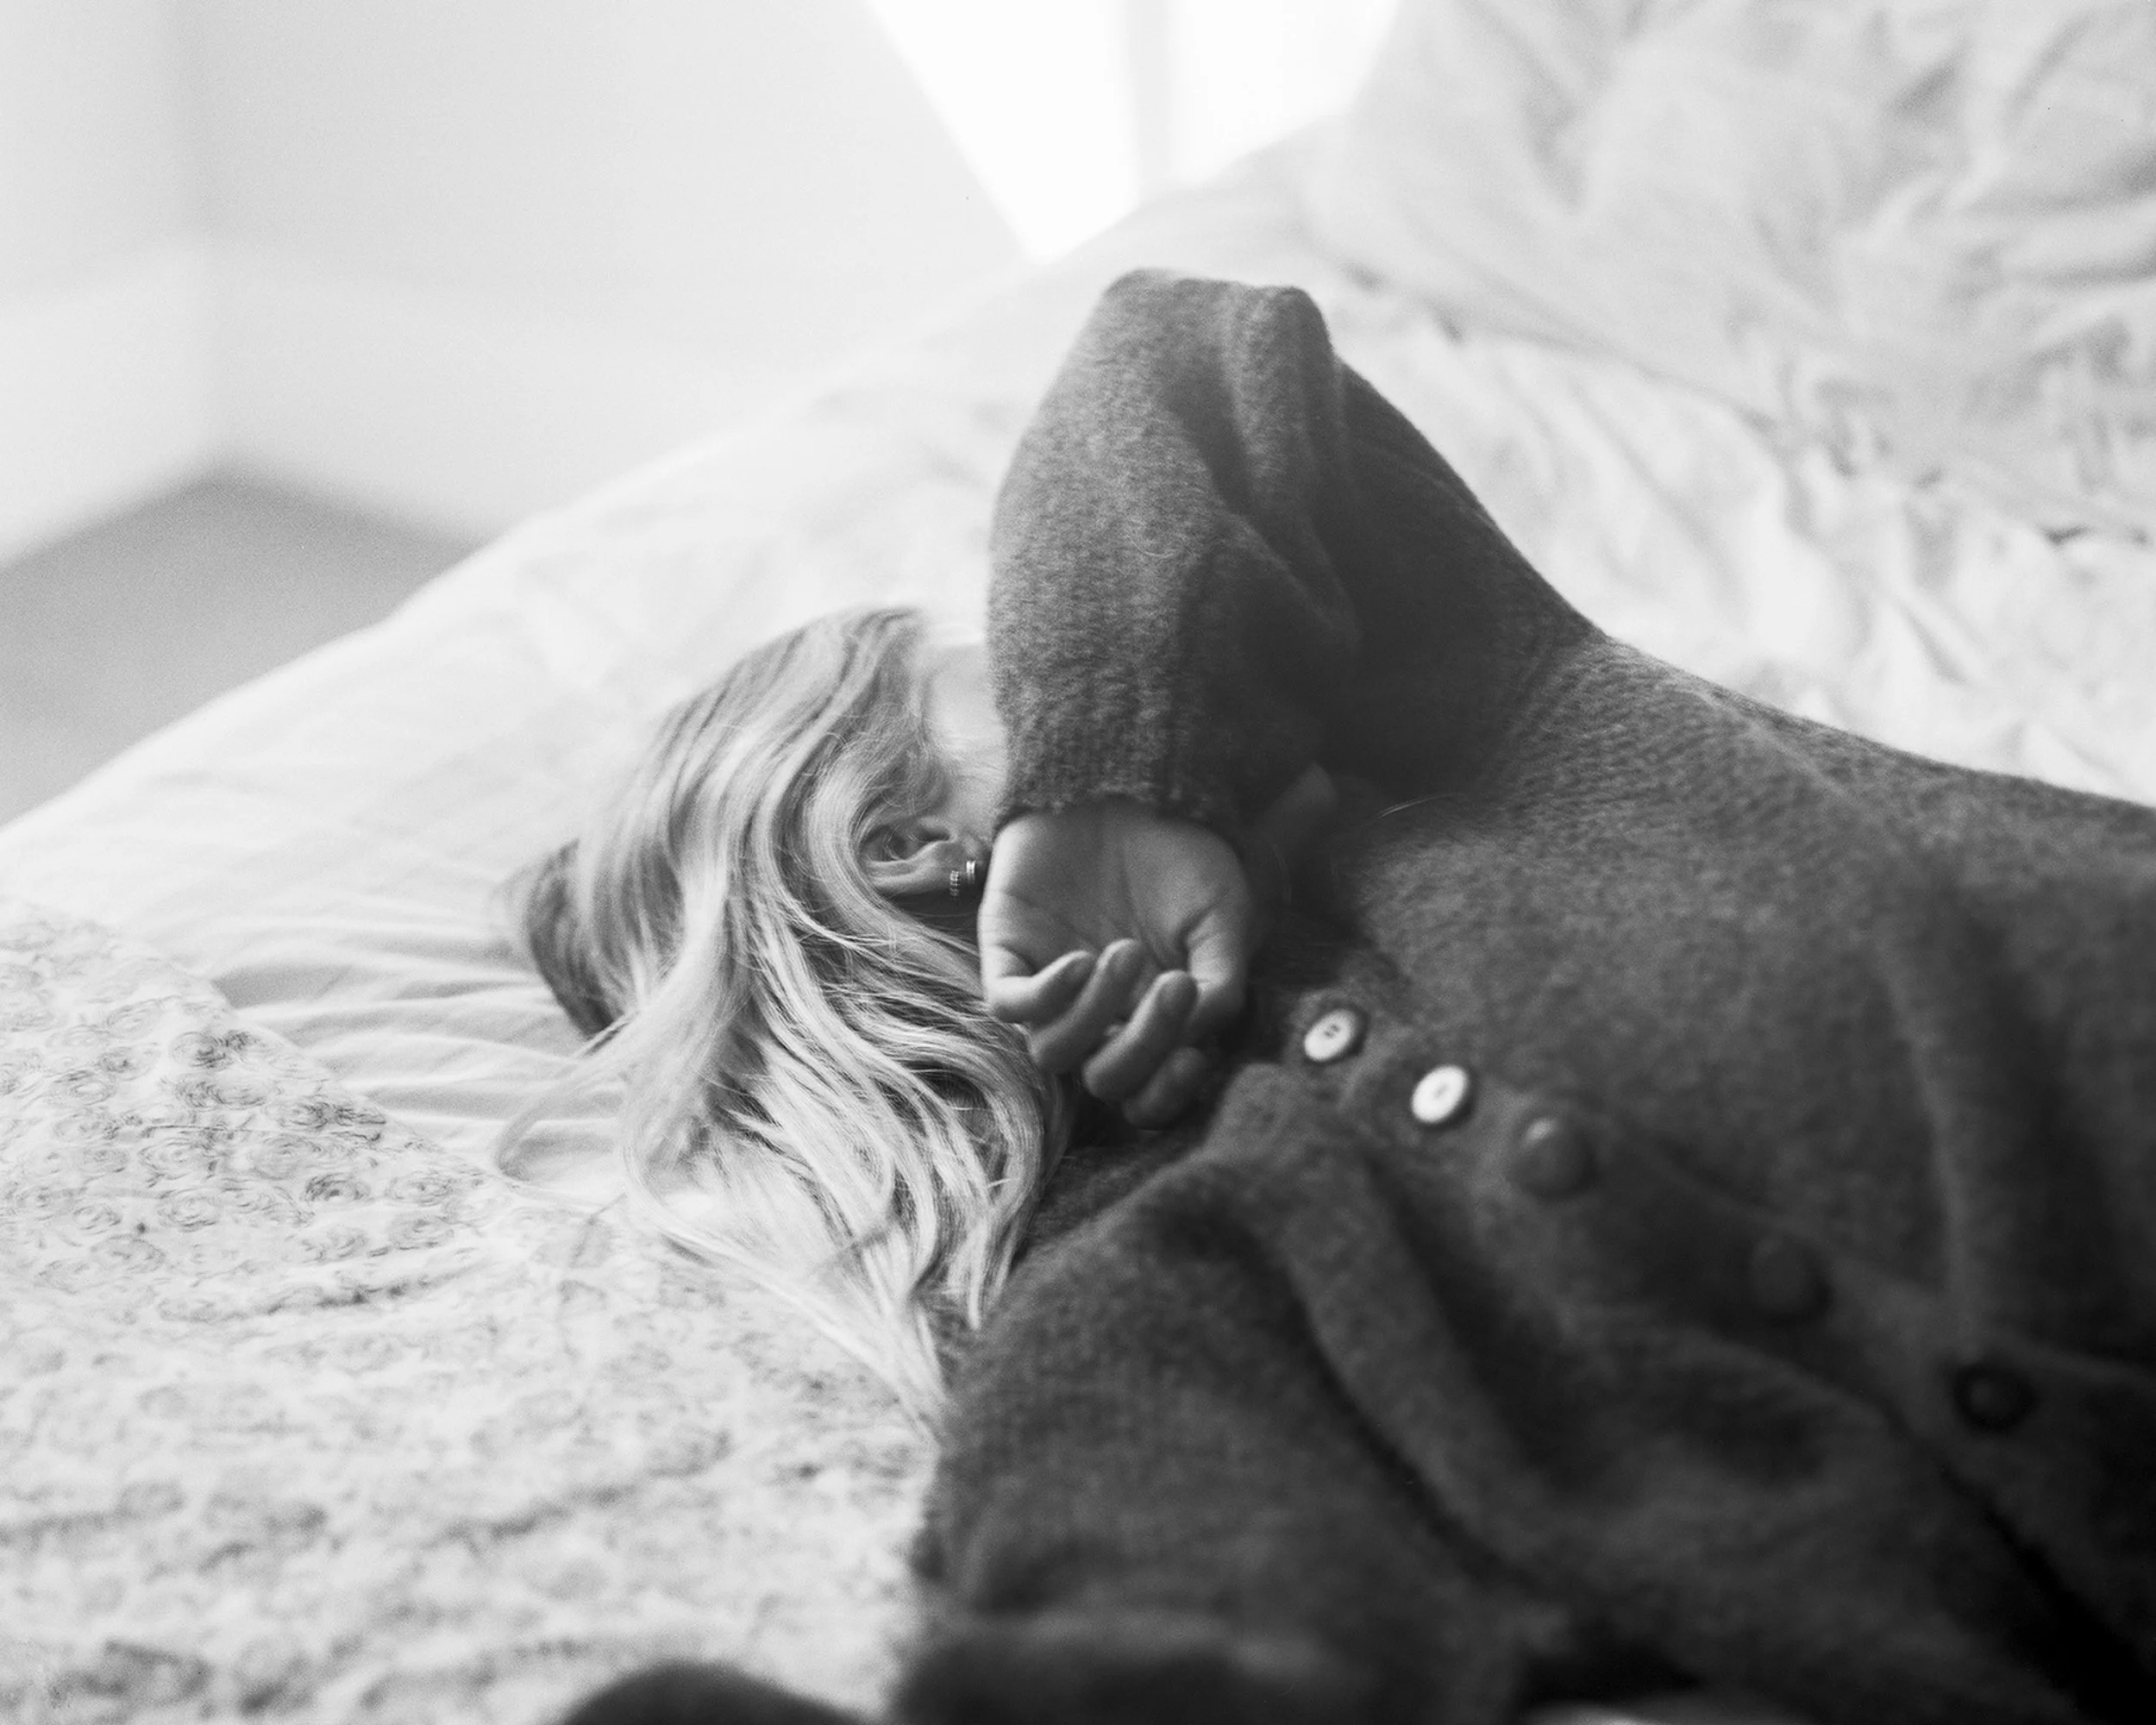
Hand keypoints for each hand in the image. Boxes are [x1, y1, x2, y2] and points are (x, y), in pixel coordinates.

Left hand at [979, 801, 1256, 1126]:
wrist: (1131, 782)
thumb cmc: (1181, 852)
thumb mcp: (1222, 917)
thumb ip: (1222, 982)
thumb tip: (1202, 1037)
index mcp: (1148, 1018)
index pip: (1146, 1095)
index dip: (1166, 1095)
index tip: (1195, 1060)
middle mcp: (1097, 1015)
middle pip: (1103, 1081)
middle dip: (1140, 1049)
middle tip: (1174, 988)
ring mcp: (1049, 987)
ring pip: (1053, 1052)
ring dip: (1095, 1015)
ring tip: (1124, 952)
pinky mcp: (1007, 953)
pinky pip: (1008, 1005)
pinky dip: (1045, 996)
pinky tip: (1081, 960)